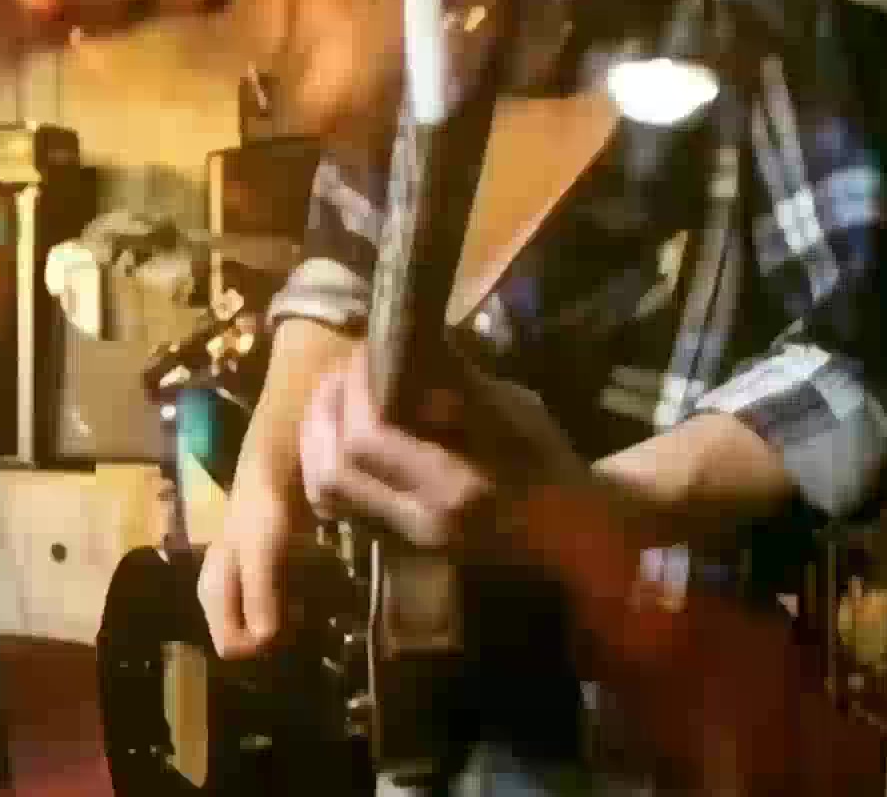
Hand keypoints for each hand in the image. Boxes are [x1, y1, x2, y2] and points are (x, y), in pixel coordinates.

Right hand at [196, 473, 312, 659]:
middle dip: (274, 634)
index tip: (287, 623)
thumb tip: (263, 641)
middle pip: (245, 640)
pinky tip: (300, 589)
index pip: (229, 647)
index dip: (259, 644)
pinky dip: (286, 609)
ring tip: (302, 597)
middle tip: (298, 608)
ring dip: (283, 622)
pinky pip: (268, 612)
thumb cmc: (262, 514)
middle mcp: (219, 598)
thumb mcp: (260, 554)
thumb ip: (259, 596)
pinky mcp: (253, 585)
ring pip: (258, 629)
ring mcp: (235, 592)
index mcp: (212, 594)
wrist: (271, 479)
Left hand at [298, 345, 583, 554]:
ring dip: (316, 440)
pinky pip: (340, 506)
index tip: (366, 351)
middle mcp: (420, 521)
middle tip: (341, 373)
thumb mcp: (517, 410)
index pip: (368, 437)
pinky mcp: (398, 545)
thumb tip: (410, 341)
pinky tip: (341, 434)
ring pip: (325, 492)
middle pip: (332, 470)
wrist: (571, 532)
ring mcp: (406, 540)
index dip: (354, 388)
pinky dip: (327, 464)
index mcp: (455, 486)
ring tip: (333, 399)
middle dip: (325, 411)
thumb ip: (459, 384)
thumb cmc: (549, 463)